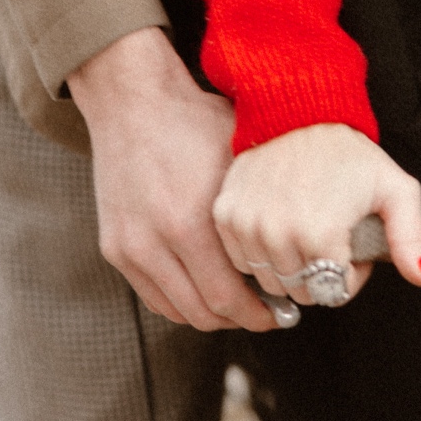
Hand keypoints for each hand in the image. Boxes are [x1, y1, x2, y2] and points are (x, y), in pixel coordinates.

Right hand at [68, 28, 275, 332]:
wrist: (133, 102)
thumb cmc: (196, 123)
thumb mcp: (241, 159)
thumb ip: (265, 209)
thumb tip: (306, 249)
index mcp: (191, 223)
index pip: (231, 299)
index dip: (263, 314)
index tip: (285, 311)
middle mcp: (155, 243)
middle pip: (206, 313)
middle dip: (242, 319)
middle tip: (269, 313)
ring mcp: (130, 248)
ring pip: (177, 311)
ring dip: (212, 315)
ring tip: (240, 304)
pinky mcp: (114, 247)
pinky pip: (152, 296)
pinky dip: (181, 302)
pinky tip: (206, 289)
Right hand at [212, 124, 420, 303]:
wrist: (298, 111)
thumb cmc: (350, 152)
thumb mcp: (396, 190)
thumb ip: (412, 240)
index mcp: (321, 235)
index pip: (336, 292)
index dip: (350, 273)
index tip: (351, 242)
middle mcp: (278, 235)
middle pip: (303, 292)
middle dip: (320, 272)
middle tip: (329, 235)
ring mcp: (247, 226)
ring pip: (271, 282)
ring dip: (290, 265)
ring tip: (304, 228)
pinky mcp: (226, 216)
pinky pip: (243, 262)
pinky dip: (261, 253)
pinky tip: (278, 225)